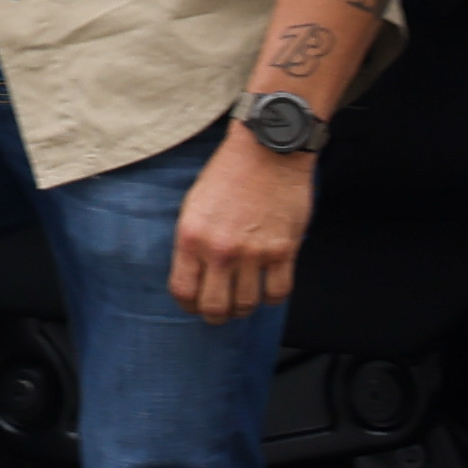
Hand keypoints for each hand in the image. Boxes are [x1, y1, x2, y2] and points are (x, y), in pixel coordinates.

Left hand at [167, 129, 313, 325]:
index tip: (193, 305)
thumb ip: (194, 242)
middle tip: (219, 313)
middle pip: (215, 307)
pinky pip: (279, 292)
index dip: (187, 305)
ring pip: (247, 304)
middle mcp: (220, 250)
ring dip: (244, 308)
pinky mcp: (284, 250)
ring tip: (243, 301)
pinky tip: (268, 290)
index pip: (183, 291)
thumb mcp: (194, 206)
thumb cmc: (228, 174)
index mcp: (191, 238)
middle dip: (215, 316)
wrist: (267, 151)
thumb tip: (197, 272)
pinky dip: (273, 298)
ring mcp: (254, 253)